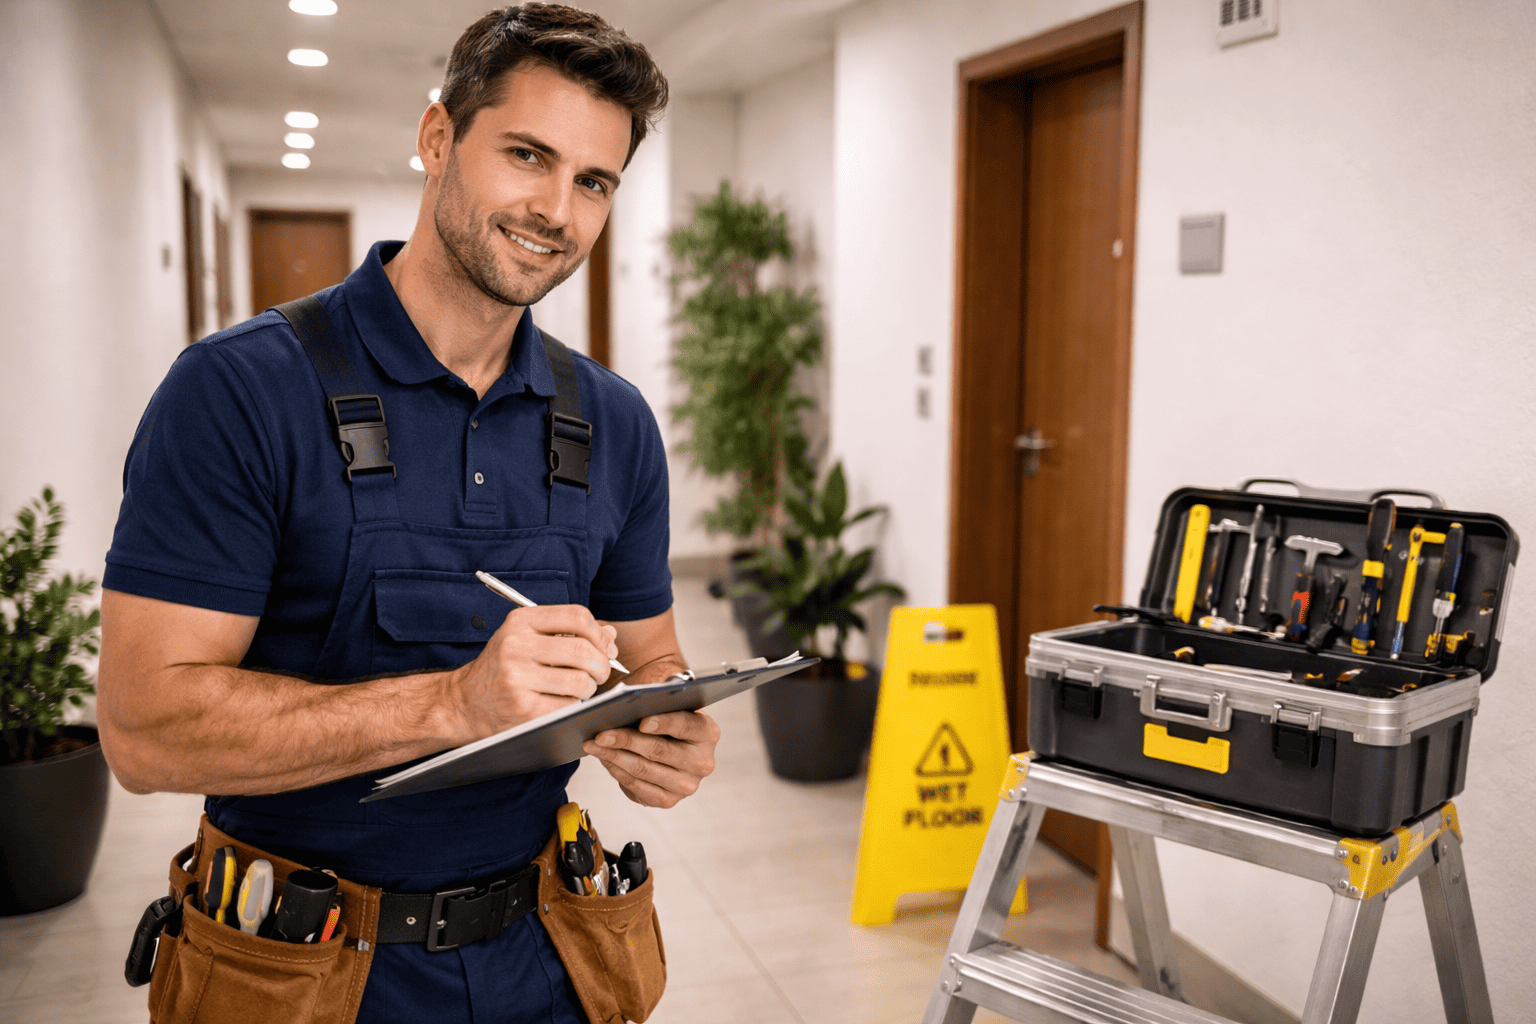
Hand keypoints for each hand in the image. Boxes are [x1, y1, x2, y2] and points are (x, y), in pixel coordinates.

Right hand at [453, 605, 617, 739]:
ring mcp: (518, 678)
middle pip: (583, 650)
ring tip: (579, 688)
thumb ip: (568, 633)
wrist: (464, 703)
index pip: (577, 616)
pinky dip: (573, 705)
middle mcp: (516, 645)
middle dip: (602, 665)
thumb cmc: (502, 669)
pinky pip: (568, 705)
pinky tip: (561, 702)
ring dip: (589, 688)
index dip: (600, 633)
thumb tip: (611, 636)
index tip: (605, 647)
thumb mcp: (527, 639)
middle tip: (600, 673)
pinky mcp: (523, 708)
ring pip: (581, 681)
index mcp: (520, 621)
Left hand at [583, 710, 719, 806]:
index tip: (642, 721)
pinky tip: (604, 760)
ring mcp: (687, 785)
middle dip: (625, 740)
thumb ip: (656, 702)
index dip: (664, 723)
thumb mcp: (668, 707)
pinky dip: (617, 772)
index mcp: (708, 733)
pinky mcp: (668, 801)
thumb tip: (627, 704)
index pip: (686, 725)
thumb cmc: (665, 721)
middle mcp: (702, 762)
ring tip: (594, 746)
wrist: (670, 749)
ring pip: (643, 770)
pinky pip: (637, 787)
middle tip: (600, 734)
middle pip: (659, 750)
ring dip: (614, 757)